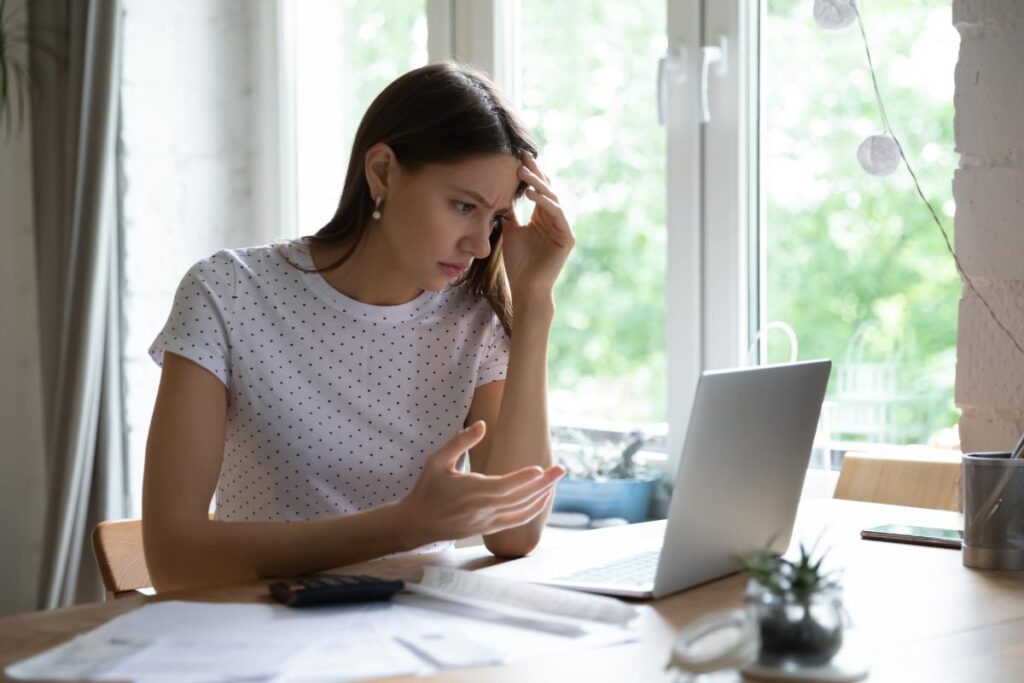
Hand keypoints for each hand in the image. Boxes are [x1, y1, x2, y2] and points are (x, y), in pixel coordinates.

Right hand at [398, 421, 564, 545]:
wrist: (418, 522)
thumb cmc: (427, 488)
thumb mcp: (437, 460)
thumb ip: (460, 442)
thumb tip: (482, 425)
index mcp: (471, 492)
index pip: (504, 486)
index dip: (524, 479)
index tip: (541, 470)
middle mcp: (483, 509)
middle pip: (519, 498)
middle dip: (543, 484)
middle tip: (562, 469)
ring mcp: (487, 522)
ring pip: (521, 511)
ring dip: (541, 497)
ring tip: (555, 482)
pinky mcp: (488, 529)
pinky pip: (516, 522)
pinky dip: (532, 511)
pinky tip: (541, 500)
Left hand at [501, 155, 575, 299]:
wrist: (526, 287)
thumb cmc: (518, 263)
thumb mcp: (510, 231)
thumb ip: (510, 213)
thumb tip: (501, 194)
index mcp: (543, 217)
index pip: (538, 190)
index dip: (530, 174)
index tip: (518, 157)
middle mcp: (555, 219)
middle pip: (547, 190)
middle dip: (535, 173)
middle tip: (523, 157)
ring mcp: (563, 228)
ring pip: (552, 199)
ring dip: (538, 185)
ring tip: (523, 173)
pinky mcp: (568, 238)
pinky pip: (558, 214)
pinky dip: (545, 203)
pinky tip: (532, 194)